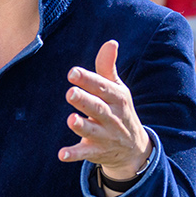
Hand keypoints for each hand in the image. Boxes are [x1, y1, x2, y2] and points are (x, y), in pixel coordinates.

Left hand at [59, 39, 150, 186]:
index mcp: (117, 98)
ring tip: (71, 119)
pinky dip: (74, 154)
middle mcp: (112, 117)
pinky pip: (85, 153)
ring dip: (81, 126)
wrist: (133, 149)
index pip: (102, 88)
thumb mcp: (117, 90)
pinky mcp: (96, 151)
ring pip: (92, 130)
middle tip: (70, 93)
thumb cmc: (119, 110)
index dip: (88, 80)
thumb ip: (108, 68)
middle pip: (97, 108)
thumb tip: (111, 42)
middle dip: (84, 101)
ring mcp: (105, 136)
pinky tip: (62, 154)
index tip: (72, 73)